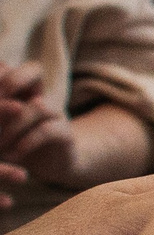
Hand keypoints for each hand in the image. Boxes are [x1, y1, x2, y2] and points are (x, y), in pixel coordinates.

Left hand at [0, 62, 46, 208]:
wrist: (47, 166)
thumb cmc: (13, 143)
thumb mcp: (0, 126)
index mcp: (20, 88)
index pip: (8, 67)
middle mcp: (40, 95)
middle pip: (34, 70)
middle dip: (10, 84)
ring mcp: (55, 113)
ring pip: (39, 106)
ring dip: (12, 127)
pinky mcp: (66, 134)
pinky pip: (47, 130)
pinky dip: (25, 143)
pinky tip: (12, 155)